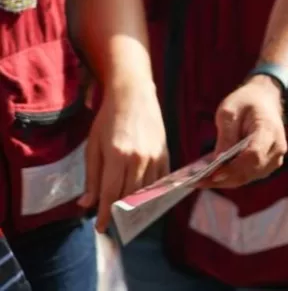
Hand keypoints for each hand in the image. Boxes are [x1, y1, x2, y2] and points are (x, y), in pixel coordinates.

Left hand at [80, 82, 168, 232]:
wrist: (134, 95)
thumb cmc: (108, 119)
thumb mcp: (93, 147)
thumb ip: (91, 177)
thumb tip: (85, 204)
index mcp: (117, 156)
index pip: (110, 194)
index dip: (104, 214)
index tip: (100, 228)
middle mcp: (139, 158)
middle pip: (128, 195)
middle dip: (118, 212)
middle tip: (111, 220)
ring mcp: (155, 155)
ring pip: (146, 190)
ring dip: (135, 204)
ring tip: (125, 211)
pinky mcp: (165, 152)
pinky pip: (160, 180)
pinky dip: (151, 192)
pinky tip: (143, 197)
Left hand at [204, 76, 286, 188]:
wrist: (265, 100)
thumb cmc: (246, 102)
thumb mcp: (229, 110)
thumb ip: (225, 135)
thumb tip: (218, 160)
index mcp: (269, 130)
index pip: (254, 155)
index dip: (234, 167)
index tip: (214, 174)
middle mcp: (276, 148)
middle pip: (250, 171)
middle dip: (224, 178)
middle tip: (198, 181)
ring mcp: (275, 158)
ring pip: (247, 177)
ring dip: (224, 181)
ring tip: (200, 181)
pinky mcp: (267, 165)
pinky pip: (248, 176)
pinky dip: (230, 178)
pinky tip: (211, 177)